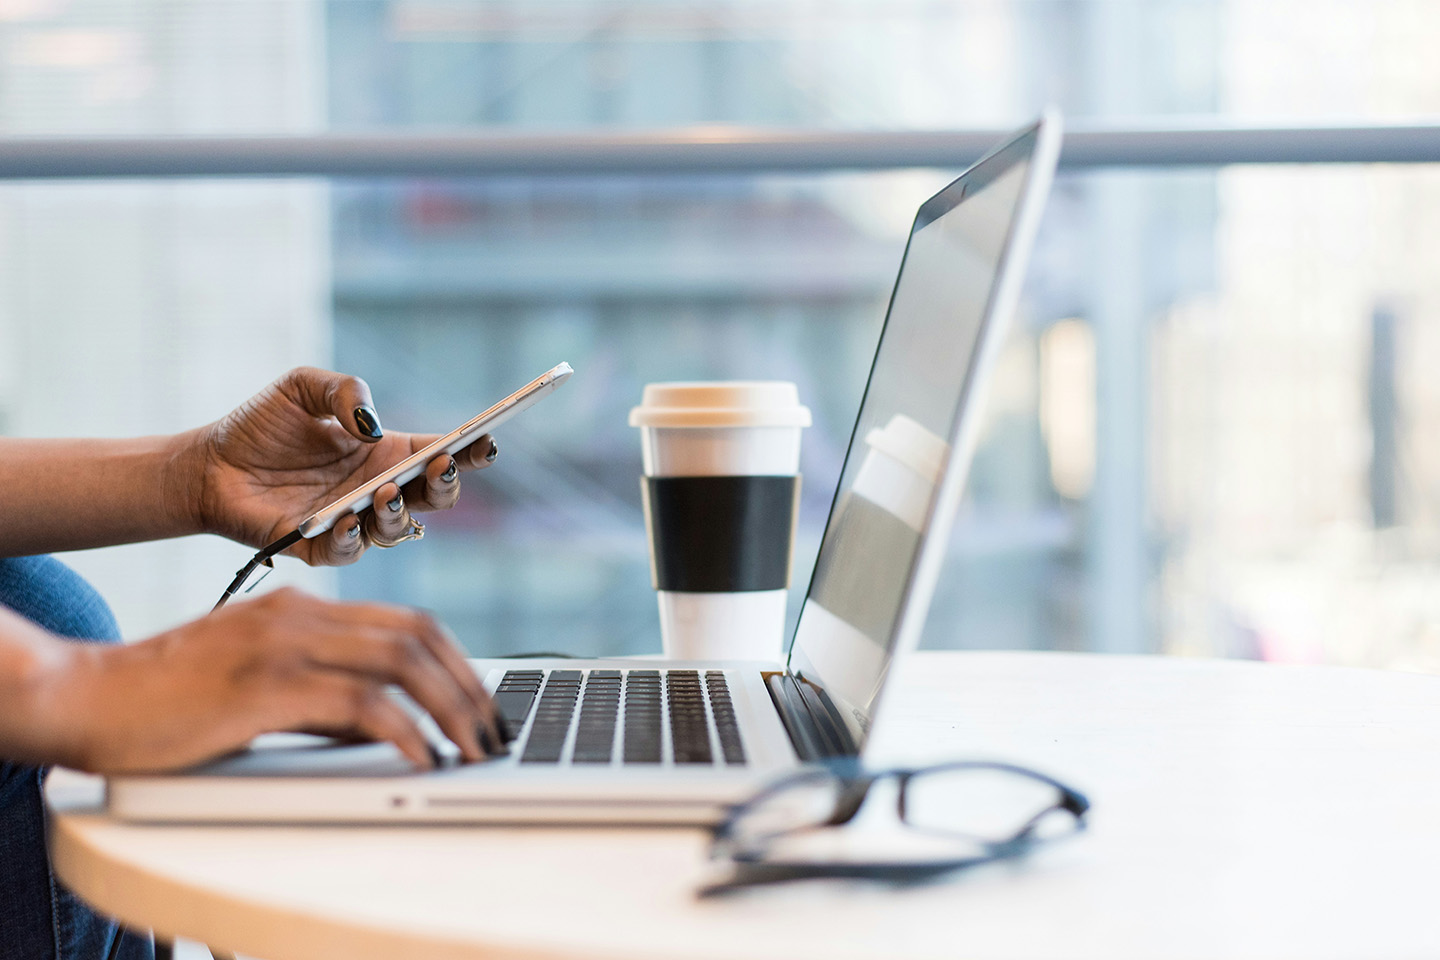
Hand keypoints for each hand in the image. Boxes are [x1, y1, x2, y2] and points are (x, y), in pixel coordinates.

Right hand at [43, 588, 501, 773]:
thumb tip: (383, 726)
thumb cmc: (166, 699)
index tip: (481, 702)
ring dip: (451, 708)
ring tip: (473, 749)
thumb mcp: (257, 683)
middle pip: (418, 635)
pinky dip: (404, 731)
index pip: (407, 621)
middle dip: (469, 685)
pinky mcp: (265, 686)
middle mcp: (300, 615)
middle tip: (492, 730)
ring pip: (401, 662)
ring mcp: (283, 645)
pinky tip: (421, 758)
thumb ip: (320, 694)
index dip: (457, 661)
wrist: (85, 696)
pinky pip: (360, 704)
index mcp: (301, 608)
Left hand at [188, 367, 497, 564]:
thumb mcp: (302, 387)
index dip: (469, 450)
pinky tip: (346, 518)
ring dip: (399, 513)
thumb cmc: (260, 426)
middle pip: (434, 498)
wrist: (207, 464)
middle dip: (447, 484)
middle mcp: (377, 490)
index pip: (440, 454)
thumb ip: (343, 391)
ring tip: (385, 491)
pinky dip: (352, 538)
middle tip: (441, 466)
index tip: (485, 440)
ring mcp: (352, 521)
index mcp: (385, 453)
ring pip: (398, 529)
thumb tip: (371, 424)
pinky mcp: (318, 547)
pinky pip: (348, 551)